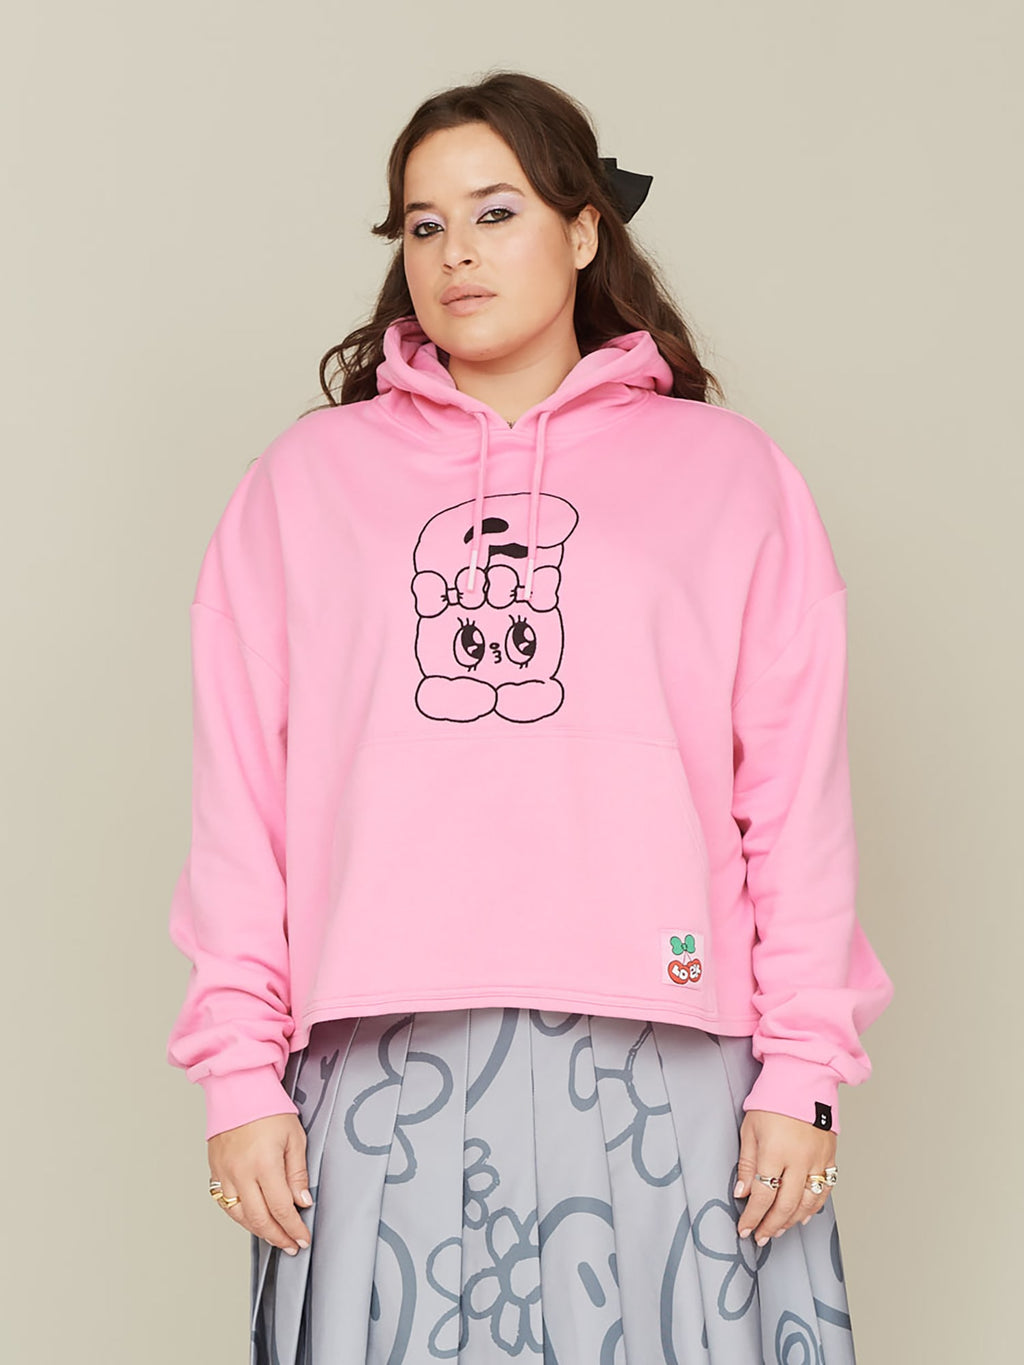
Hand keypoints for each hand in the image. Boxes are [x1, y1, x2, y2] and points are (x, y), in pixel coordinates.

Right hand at [208, 1113, 312, 1254]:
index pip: (281, 1208)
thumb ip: (298, 1172)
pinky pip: (225, 1203)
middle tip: (291, 1245)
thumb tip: (302, 1202)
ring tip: (275, 1236)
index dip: (293, 1228)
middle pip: (259, 1219)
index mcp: (264, 1164)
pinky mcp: (215, 1171)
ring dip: (258, 1230)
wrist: (239, 1089)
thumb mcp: (294, 1137)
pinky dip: (240, 1216)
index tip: (303, 1239)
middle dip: (278, 1236)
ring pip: (239, 1216)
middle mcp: (241, 1173)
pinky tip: (252, 1219)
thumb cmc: (269, 1109)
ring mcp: (224, 1173)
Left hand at [734, 1109, 836, 1244]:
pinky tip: (803, 1216)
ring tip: (778, 1230)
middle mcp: (800, 1159)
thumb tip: (743, 1193)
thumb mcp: (750, 1128)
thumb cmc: (772, 1100)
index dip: (752, 1216)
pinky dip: (814, 1207)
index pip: (764, 1194)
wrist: (803, 1078)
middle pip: (786, 1204)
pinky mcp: (830, 1157)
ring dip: (792, 1221)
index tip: (744, 1229)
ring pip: (808, 1202)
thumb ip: (747, 1163)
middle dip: (771, 1225)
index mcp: (775, 1150)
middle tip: (760, 1237)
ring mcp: (818, 1159)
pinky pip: (825, 1190)